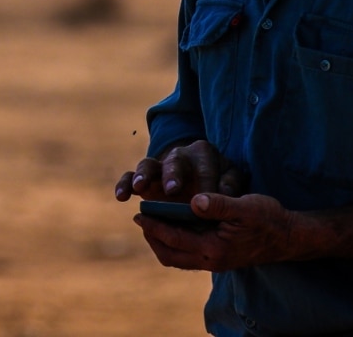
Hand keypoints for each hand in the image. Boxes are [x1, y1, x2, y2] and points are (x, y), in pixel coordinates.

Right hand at [114, 140, 245, 202]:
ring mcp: (159, 166)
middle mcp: (180, 155)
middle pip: (175, 161)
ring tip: (139, 188)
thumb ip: (231, 184)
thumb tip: (224, 193)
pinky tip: (121, 197)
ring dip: (144, 175)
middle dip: (173, 175)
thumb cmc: (219, 182)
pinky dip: (125, 184)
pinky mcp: (144, 178)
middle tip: (172, 190)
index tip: (206, 200)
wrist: (200, 182)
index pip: (206, 168)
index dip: (206, 185)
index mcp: (204, 153)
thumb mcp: (230, 179)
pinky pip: (130, 177)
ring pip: (148, 164)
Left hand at [134, 193, 299, 270]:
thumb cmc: (268, 218)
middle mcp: (211, 260)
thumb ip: (218, 204)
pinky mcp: (220, 260)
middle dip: (153, 238)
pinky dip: (176, 244)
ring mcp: (215, 263)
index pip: (174, 238)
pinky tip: (177, 228)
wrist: (289, 237)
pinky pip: (188, 257)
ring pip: (178, 259)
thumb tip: (194, 200)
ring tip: (154, 225)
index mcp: (214, 248)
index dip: (154, 226)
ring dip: (163, 243)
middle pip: (170, 255)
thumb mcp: (244, 206)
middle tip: (142, 220)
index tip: (139, 213)